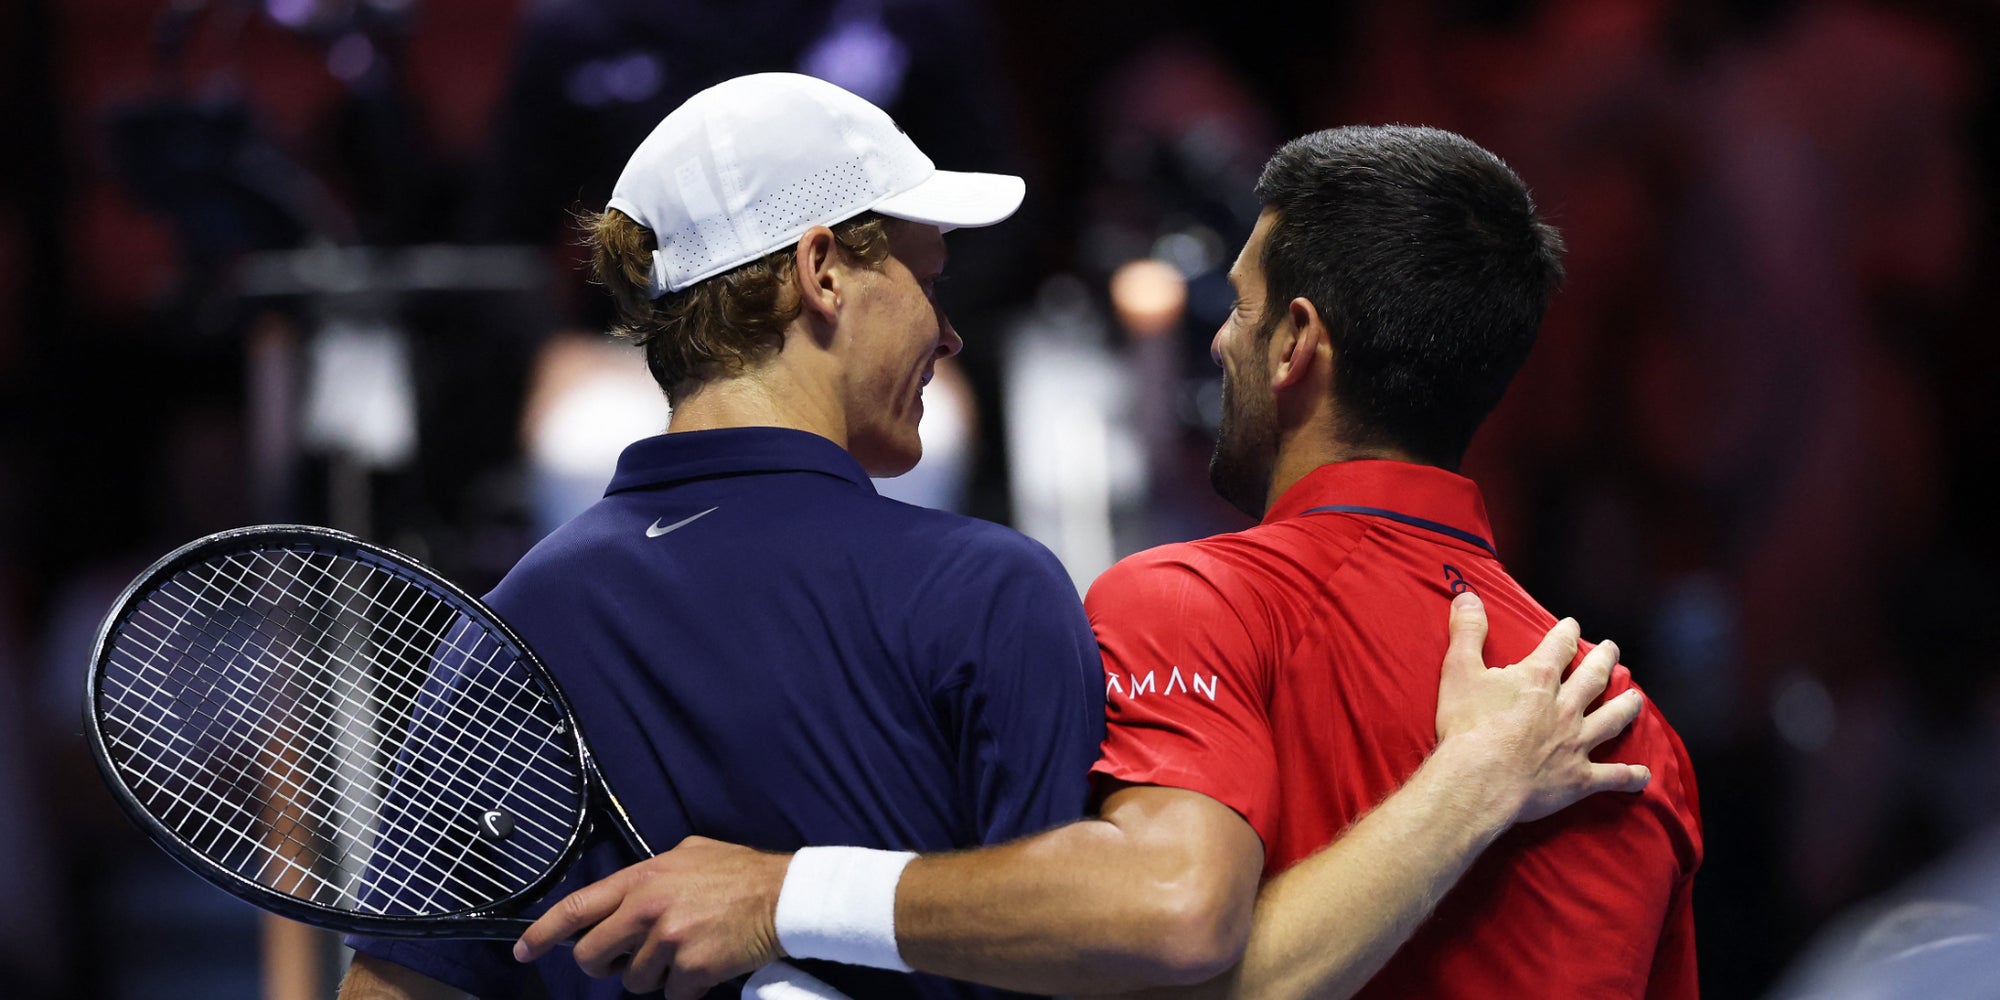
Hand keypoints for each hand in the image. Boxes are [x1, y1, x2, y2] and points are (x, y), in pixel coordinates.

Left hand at [514, 835, 791, 999]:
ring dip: (655, 976)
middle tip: (625, 961)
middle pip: (593, 956)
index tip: (523, 952)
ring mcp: (668, 941)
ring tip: (684, 953)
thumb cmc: (739, 873)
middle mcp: (647, 908)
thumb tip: (628, 891)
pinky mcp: (692, 970)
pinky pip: (671, 995)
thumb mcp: (688, 853)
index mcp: (642, 877)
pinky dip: (686, 988)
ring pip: (634, 982)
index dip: (543, 933)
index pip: (577, 907)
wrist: (784, 897)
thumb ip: (652, 872)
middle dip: (604, 965)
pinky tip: (705, 967)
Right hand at [1434, 592, 1649, 824]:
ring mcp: (1577, 743)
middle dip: (1604, 661)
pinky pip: (1613, 776)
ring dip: (1626, 708)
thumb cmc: (1467, 726)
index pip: (1558, 646)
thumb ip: (1467, 632)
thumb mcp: (1459, 671)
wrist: (1480, 780)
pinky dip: (1630, 777)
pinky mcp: (1579, 778)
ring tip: (1636, 698)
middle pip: (1593, 678)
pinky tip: (1643, 775)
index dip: (1567, 633)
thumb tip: (1468, 594)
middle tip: (1612, 649)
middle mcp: (1565, 707)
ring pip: (1611, 720)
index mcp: (1538, 679)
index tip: (1572, 625)